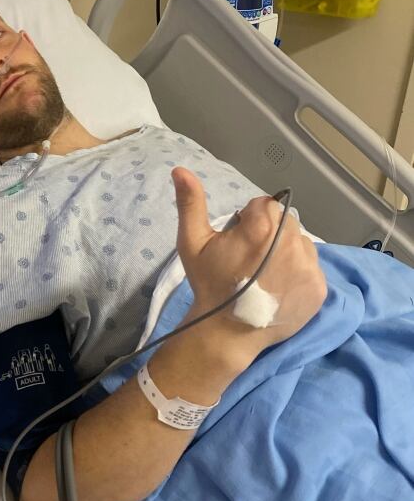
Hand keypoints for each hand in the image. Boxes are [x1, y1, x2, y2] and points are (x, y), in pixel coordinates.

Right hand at [172, 167, 326, 362]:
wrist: (226, 330)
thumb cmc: (208, 283)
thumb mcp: (192, 242)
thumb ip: (191, 203)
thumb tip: (180, 169)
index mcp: (262, 225)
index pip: (263, 205)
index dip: (248, 222)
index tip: (237, 243)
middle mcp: (291, 241)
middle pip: (284, 222)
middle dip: (269, 234)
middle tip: (250, 261)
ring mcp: (309, 266)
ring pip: (300, 242)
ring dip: (286, 252)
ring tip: (266, 276)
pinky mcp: (319, 287)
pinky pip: (312, 267)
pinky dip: (298, 273)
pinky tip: (279, 288)